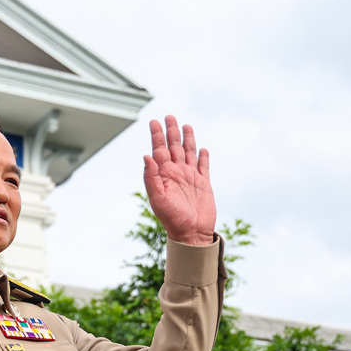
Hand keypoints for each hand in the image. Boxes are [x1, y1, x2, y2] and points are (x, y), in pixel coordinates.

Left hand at [142, 115, 215, 245]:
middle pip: (174, 147)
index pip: (159, 150)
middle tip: (169, 116)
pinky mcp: (204, 184)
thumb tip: (146, 156)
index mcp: (164, 175)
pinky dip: (203, 157)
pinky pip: (204, 167)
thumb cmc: (172, 219)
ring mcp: (191, 177)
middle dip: (171, 132)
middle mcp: (177, 173)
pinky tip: (203, 149)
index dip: (156, 135)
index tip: (154, 121)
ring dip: (187, 139)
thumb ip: (151, 178)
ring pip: (189, 152)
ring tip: (186, 126)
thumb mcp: (158, 199)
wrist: (191, 233)